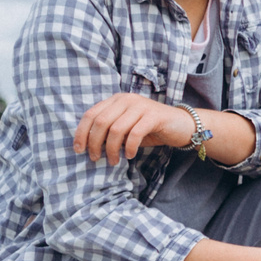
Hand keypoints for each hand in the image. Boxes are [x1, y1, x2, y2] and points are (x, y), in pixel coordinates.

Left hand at [74, 92, 193, 163]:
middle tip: (95, 158)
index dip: (81, 133)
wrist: (182, 125)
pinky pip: (135, 133)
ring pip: (116, 129)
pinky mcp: (154, 116)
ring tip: (114, 161)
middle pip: (101, 122)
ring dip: (112, 149)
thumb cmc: (150, 129)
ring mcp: (141, 106)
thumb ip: (109, 131)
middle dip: (94, 143)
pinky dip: (130, 147)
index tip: (78, 150)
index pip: (91, 114)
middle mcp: (127, 99)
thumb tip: (88, 145)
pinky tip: (130, 155)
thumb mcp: (126, 128)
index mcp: (116, 100)